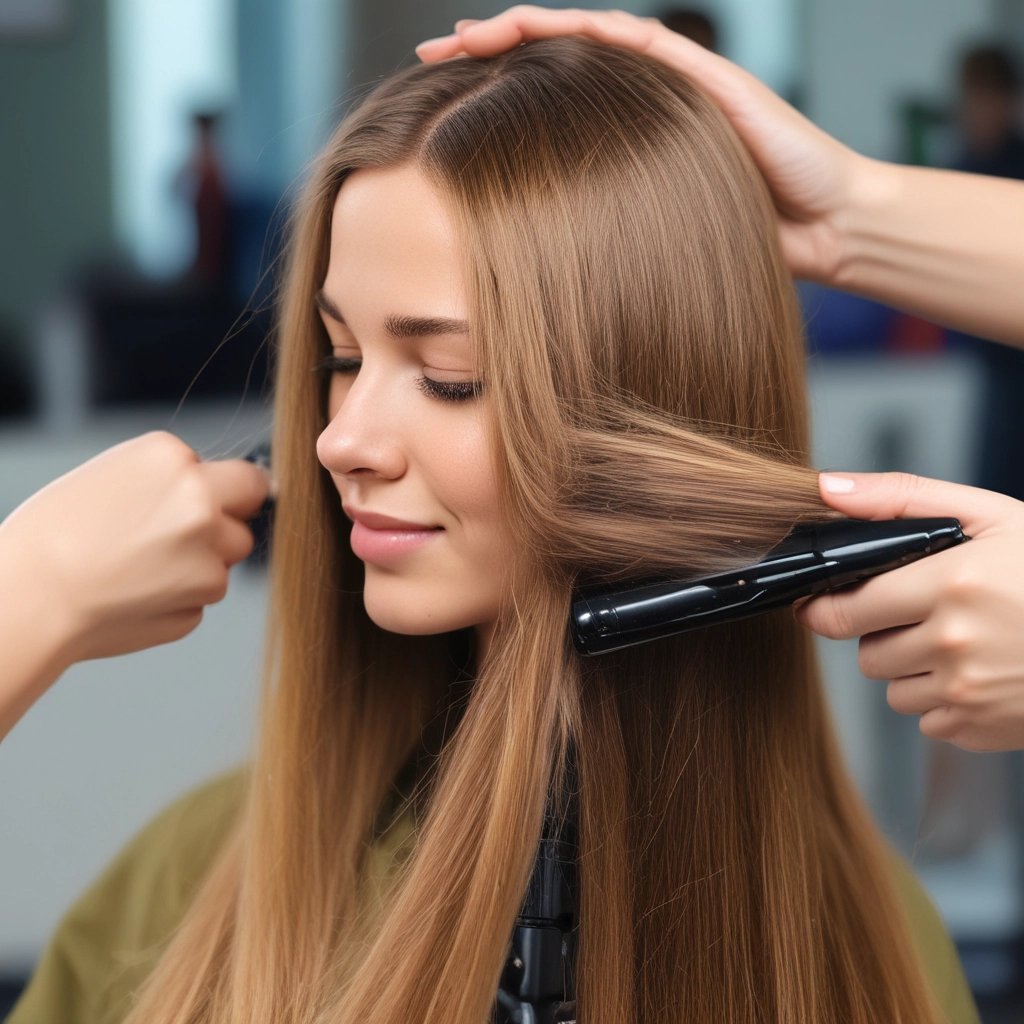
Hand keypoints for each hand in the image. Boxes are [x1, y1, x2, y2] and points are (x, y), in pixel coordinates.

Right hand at [0, 431, 270, 663]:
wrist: (29, 595)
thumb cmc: (53, 536)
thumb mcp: (112, 476)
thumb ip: (171, 480)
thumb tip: (219, 491)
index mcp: (172, 457)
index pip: (238, 471)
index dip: (219, 489)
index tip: (195, 503)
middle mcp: (201, 499)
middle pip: (248, 506)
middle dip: (230, 517)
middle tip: (183, 536)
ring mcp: (210, 550)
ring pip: (229, 555)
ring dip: (204, 562)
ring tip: (142, 568)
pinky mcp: (204, 596)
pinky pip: (206, 594)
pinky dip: (182, 597)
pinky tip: (136, 595)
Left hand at [415, 5, 866, 282]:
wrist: (820, 228)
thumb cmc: (740, 242)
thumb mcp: (648, 241)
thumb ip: (602, 237)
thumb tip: (539, 277)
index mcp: (623, 137)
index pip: (547, 104)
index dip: (492, 99)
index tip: (434, 106)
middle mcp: (642, 102)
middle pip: (554, 62)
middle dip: (489, 54)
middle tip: (429, 55)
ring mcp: (674, 84)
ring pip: (586, 39)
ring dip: (525, 30)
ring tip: (467, 35)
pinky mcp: (706, 78)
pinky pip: (639, 43)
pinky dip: (589, 31)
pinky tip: (539, 26)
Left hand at [796, 472, 1023, 751]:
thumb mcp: (990, 517)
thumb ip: (899, 499)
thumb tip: (824, 489)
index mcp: (952, 586)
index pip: (844, 611)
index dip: (826, 606)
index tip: (823, 601)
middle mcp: (956, 644)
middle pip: (865, 655)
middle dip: (879, 634)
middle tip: (917, 613)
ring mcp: (971, 695)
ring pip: (893, 690)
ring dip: (911, 669)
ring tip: (959, 641)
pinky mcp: (984, 729)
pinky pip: (929, 720)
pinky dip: (944, 700)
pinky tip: (981, 672)